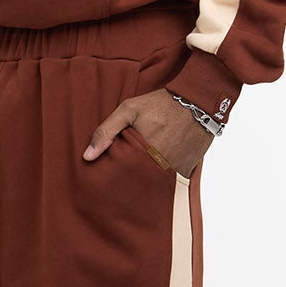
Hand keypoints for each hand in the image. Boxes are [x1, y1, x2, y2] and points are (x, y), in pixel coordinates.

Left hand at [83, 87, 213, 176]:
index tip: (108, 177)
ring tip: (140, 172)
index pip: (122, 175)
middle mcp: (160, 165)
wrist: (198, 102)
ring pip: (154, 184)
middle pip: (137, 183)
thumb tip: (87, 156)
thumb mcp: (129, 110)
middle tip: (124, 175)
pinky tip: (157, 169)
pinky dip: (163, 178)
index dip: (115, 175)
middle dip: (129, 180)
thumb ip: (106, 131)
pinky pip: (171, 182)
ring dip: (146, 180)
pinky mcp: (187, 171)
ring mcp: (176, 170)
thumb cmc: (161, 104)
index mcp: (142, 152)